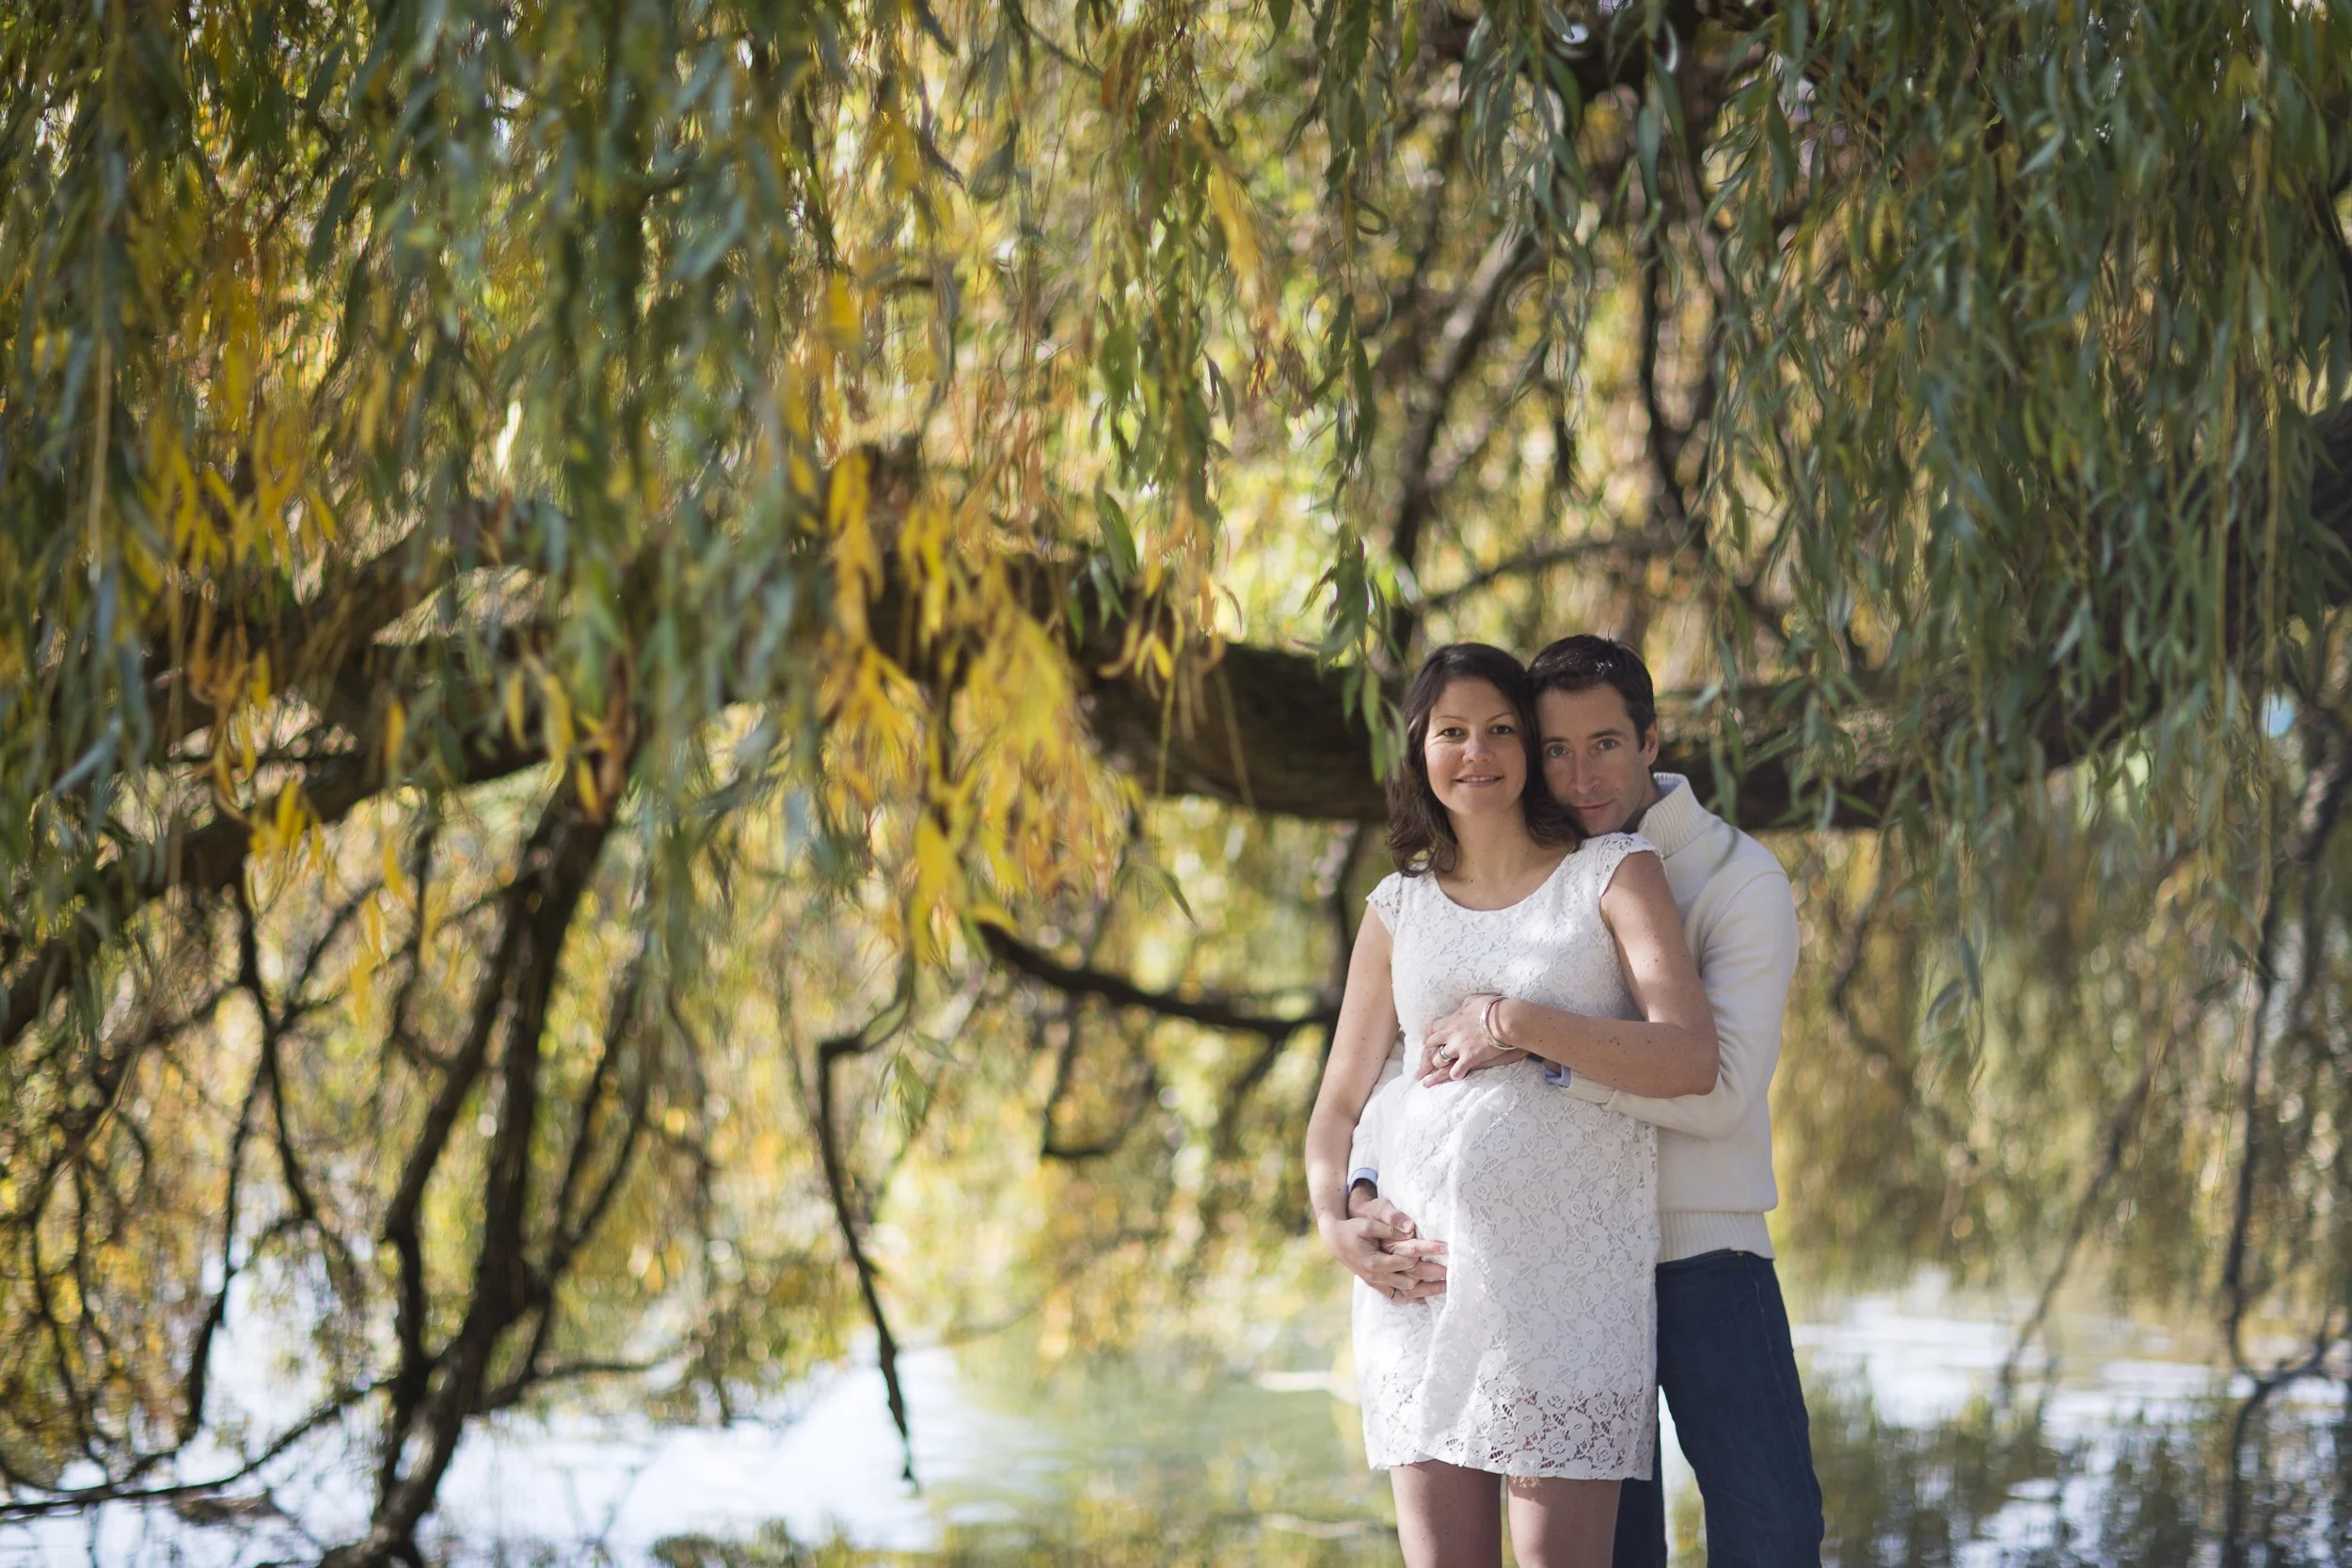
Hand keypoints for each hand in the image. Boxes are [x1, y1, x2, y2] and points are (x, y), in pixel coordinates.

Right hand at [1321, 1201, 1447, 1302]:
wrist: (1335, 1240)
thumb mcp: (1368, 1223)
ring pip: (1406, 1292)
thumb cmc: (1352, 1228)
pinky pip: (1396, 1296)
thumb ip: (1389, 1226)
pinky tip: (1426, 1299)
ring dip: (1426, 1290)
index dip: (1427, 1252)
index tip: (1446, 1247)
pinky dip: (1412, 1298)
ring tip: (1446, 1287)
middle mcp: (1377, 1276)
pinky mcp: (1377, 1284)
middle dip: (1432, 1276)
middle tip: (1453, 1272)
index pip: (1407, 1259)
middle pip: (1411, 1279)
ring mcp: (1377, 1282)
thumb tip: (1410, 1227)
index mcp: (1375, 1261)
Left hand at [1418, 992, 1520, 1085]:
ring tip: (1439, 1071)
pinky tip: (1457, 1075)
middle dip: (1429, 1051)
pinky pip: (1456, 1071)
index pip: (1432, 1027)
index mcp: (1452, 1020)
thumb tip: (1463, 1006)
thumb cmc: (1492, 1007)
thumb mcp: (1474, 1000)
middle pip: (1431, 1044)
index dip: (1428, 1035)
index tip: (1426, 1041)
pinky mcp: (1469, 1058)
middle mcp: (1451, 1034)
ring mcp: (1459, 1047)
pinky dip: (1455, 1074)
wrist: (1504, 1020)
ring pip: (1439, 1060)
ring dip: (1439, 1065)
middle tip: (1428, 1059)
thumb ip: (1465, 1004)